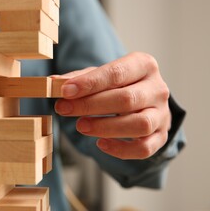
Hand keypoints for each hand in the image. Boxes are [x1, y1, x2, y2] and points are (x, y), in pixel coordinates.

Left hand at [54, 52, 170, 159]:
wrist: (144, 99)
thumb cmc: (119, 84)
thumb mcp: (100, 75)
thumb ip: (78, 79)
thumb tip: (53, 83)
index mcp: (143, 65)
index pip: (116, 73)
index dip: (89, 83)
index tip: (65, 91)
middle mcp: (157, 88)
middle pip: (126, 99)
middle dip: (91, 106)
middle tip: (64, 109)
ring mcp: (162, 114)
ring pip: (139, 124)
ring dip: (106, 127)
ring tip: (81, 126)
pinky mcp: (161, 135)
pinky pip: (144, 148)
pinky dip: (121, 149)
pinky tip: (100, 144)